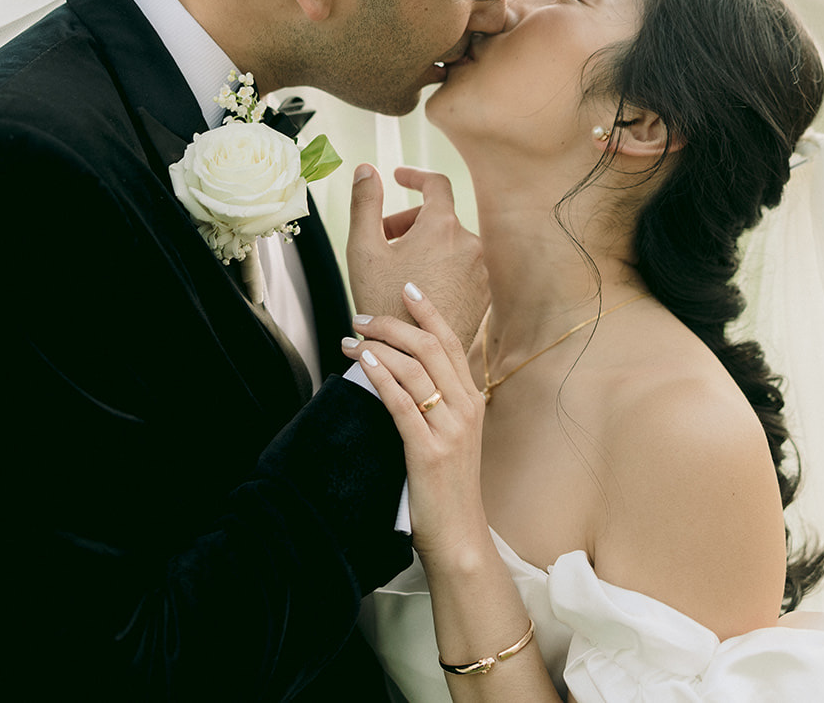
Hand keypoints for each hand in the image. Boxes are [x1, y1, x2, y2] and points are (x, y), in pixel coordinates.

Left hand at [343, 284, 490, 563]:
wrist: (460, 536)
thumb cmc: (449, 488)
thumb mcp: (453, 437)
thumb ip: (439, 404)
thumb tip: (404, 372)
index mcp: (473, 401)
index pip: (452, 342)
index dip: (429, 312)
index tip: (406, 288)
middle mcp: (466, 409)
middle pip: (430, 347)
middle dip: (393, 323)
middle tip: (361, 316)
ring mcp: (450, 429)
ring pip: (414, 368)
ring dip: (379, 345)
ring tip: (350, 338)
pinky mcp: (428, 450)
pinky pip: (401, 402)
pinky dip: (381, 375)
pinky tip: (363, 360)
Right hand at [346, 165, 488, 346]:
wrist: (410, 357)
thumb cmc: (382, 302)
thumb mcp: (363, 248)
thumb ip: (365, 202)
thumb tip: (365, 169)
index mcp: (442, 226)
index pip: (435, 184)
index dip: (415, 176)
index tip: (399, 179)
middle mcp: (470, 244)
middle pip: (439, 218)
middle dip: (410, 222)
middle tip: (383, 240)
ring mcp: (480, 271)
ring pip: (450, 245)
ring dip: (425, 248)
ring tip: (398, 272)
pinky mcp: (483, 295)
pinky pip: (460, 269)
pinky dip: (440, 270)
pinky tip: (416, 292)